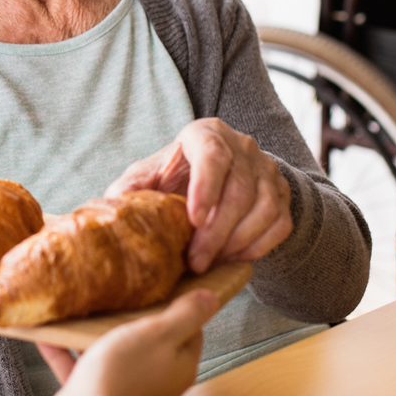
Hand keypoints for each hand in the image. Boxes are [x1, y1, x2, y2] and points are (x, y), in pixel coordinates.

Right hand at [38, 289, 217, 395]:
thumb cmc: (125, 373)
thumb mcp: (160, 333)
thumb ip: (187, 315)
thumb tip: (212, 300)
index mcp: (180, 369)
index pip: (190, 334)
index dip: (179, 312)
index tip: (163, 293)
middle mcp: (159, 388)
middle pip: (152, 348)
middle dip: (136, 326)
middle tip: (121, 301)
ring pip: (116, 361)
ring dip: (98, 339)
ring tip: (81, 315)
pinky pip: (84, 373)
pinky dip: (68, 355)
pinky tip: (50, 336)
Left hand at [106, 118, 292, 272]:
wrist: (216, 181)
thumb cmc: (174, 179)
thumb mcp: (148, 177)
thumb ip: (129, 190)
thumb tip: (113, 210)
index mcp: (206, 134)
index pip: (213, 156)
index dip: (206, 188)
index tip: (193, 221)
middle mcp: (242, 146)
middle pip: (239, 189)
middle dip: (217, 232)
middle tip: (196, 261)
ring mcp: (266, 169)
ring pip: (264, 208)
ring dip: (238, 242)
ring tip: (211, 261)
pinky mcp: (282, 193)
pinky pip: (279, 223)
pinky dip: (258, 246)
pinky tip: (234, 257)